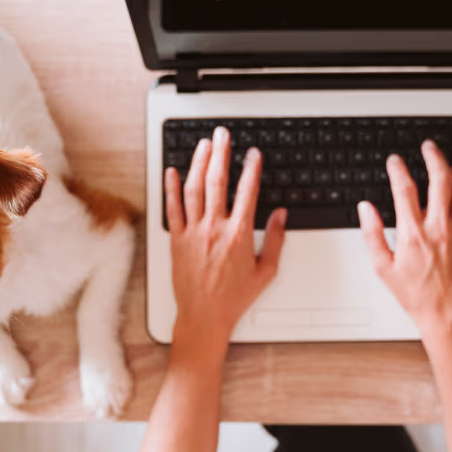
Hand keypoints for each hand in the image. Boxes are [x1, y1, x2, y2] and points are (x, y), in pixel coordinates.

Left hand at [165, 127, 286, 356]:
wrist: (204, 316)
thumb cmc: (234, 298)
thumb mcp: (266, 271)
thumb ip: (275, 240)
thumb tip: (281, 215)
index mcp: (239, 235)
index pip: (247, 192)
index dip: (252, 169)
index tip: (253, 154)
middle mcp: (214, 229)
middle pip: (218, 182)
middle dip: (222, 154)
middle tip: (223, 135)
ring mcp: (193, 233)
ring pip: (194, 189)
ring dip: (199, 163)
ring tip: (204, 145)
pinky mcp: (176, 240)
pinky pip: (172, 209)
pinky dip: (170, 188)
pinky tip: (172, 172)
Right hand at [357, 140, 451, 339]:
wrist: (443, 312)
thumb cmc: (414, 293)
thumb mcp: (382, 267)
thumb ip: (372, 234)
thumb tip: (366, 209)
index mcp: (413, 234)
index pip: (405, 190)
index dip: (398, 169)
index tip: (395, 161)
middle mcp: (439, 228)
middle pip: (440, 179)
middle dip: (433, 157)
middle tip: (428, 147)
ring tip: (447, 168)